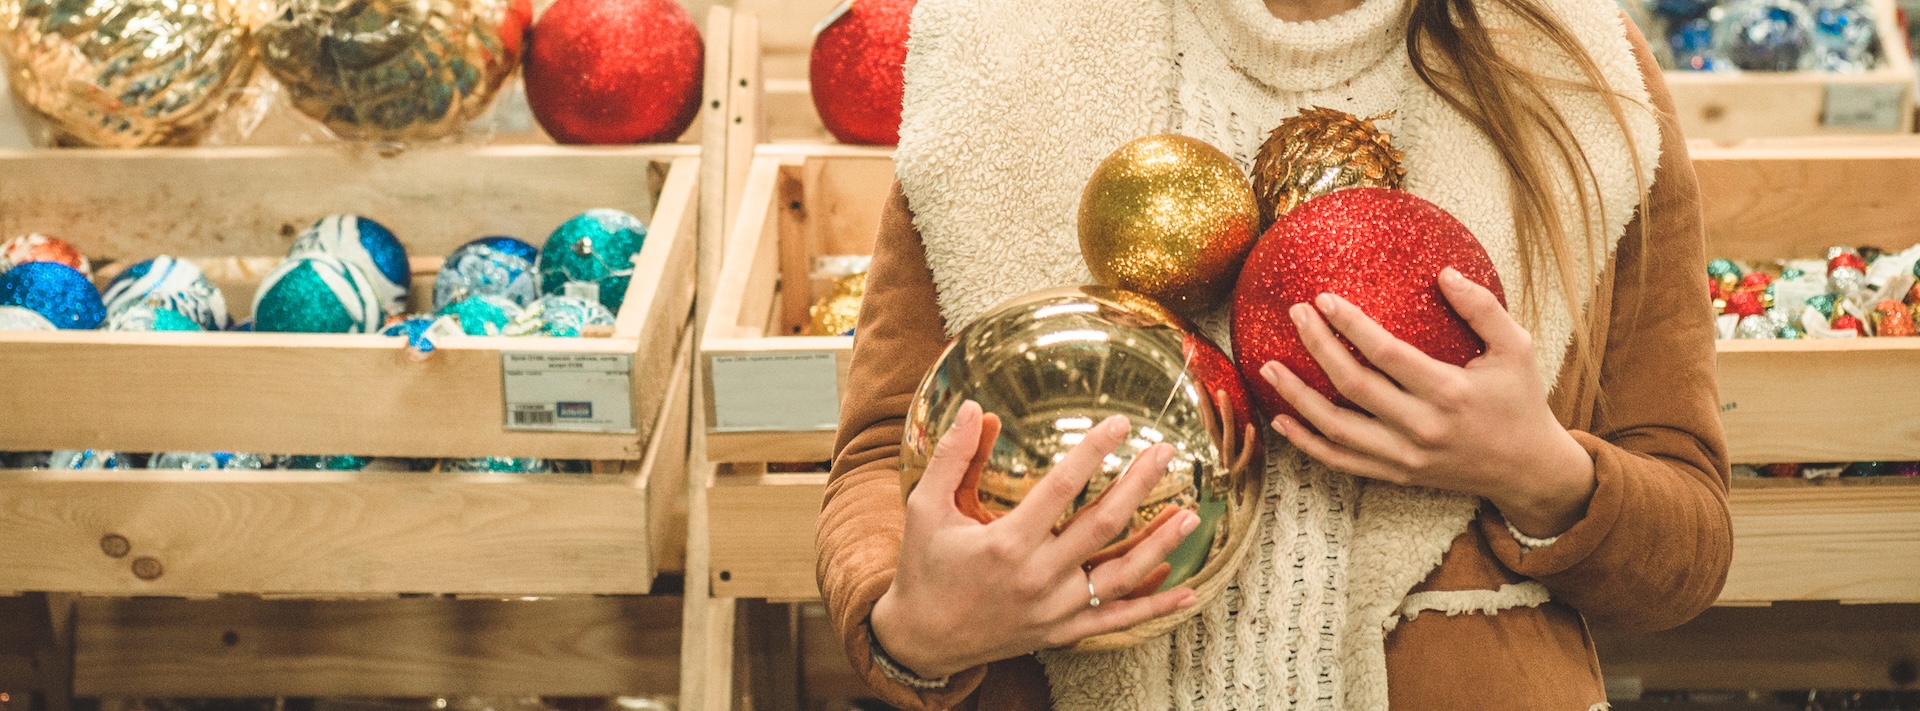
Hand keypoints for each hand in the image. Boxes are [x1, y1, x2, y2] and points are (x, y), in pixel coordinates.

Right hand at [870, 402, 1201, 678]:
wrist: (922, 640)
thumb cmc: (924, 568)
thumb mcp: (925, 507)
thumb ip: (953, 457)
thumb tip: (974, 407)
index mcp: (1006, 543)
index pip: (1063, 487)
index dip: (1095, 450)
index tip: (1120, 423)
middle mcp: (1037, 577)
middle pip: (1103, 525)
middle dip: (1139, 484)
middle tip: (1166, 452)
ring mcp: (1054, 609)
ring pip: (1121, 574)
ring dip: (1160, 543)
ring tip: (1191, 513)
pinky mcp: (1062, 631)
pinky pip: (1118, 619)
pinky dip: (1155, 607)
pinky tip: (1188, 591)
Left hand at [1259, 267, 1596, 537]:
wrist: (1526, 469)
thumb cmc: (1520, 400)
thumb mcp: (1516, 349)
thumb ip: (1483, 309)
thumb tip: (1444, 273)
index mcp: (1450, 392)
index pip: (1387, 355)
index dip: (1351, 326)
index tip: (1324, 299)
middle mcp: (1422, 428)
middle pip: (1354, 387)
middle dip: (1318, 348)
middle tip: (1295, 314)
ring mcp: (1405, 457)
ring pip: (1337, 430)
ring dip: (1297, 398)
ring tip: (1268, 367)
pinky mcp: (1396, 474)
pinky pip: (1342, 461)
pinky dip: (1308, 443)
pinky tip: (1282, 421)